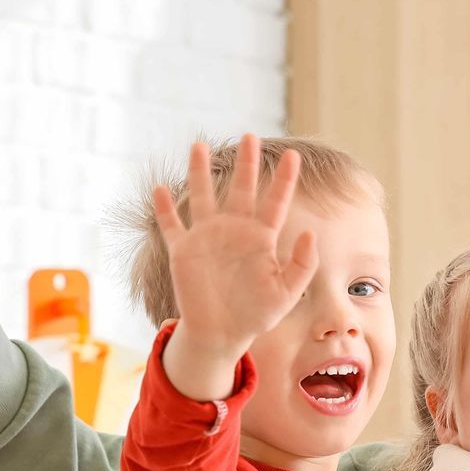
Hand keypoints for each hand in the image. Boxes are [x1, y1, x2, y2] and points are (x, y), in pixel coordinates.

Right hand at [156, 136, 313, 370]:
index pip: (276, 202)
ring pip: (203, 196)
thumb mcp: (286, 293)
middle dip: (246, 163)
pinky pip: (171, 225)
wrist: (222, 334)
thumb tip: (309, 233)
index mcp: (261, 238)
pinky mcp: (183, 251)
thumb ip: (301, 265)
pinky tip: (160, 189)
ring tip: (198, 145)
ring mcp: (207, 237)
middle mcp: (234, 230)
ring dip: (200, 172)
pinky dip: (164, 209)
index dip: (285, 180)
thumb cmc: (256, 314)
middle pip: (241, 189)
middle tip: (249, 136)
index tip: (294, 156)